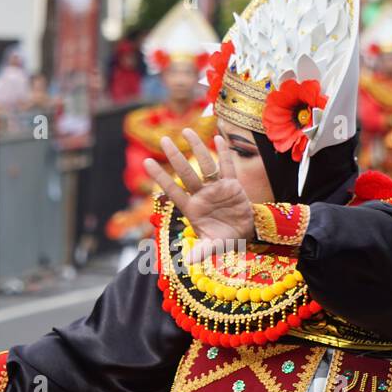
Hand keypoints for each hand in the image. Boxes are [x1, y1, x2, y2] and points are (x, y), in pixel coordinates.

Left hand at [143, 127, 253, 263]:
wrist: (245, 234)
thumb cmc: (224, 240)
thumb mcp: (212, 247)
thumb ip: (202, 252)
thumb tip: (189, 261)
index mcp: (192, 209)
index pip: (173, 190)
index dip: (160, 177)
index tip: (146, 162)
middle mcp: (201, 195)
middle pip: (187, 173)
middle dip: (176, 157)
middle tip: (164, 139)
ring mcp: (216, 188)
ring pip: (205, 165)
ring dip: (197, 148)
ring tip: (187, 130)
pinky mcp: (232, 186)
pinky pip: (227, 167)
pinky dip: (224, 154)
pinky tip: (218, 139)